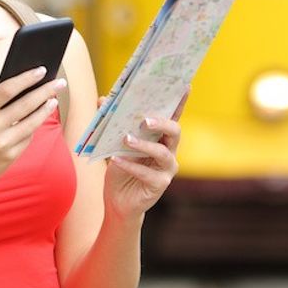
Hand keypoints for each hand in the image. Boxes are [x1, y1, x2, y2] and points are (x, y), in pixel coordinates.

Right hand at [0, 67, 67, 199]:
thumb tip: (23, 88)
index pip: (7, 89)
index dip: (26, 78)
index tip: (41, 70)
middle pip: (25, 104)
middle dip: (45, 91)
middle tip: (59, 82)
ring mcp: (1, 143)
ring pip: (32, 122)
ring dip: (46, 109)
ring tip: (53, 100)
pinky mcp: (10, 156)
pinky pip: (27, 137)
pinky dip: (33, 128)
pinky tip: (37, 120)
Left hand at [103, 88, 188, 220]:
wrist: (118, 201)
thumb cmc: (120, 168)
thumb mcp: (112, 143)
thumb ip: (111, 122)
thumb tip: (104, 98)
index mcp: (161, 137)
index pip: (172, 116)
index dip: (179, 102)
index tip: (184, 85)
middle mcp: (169, 151)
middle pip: (174, 131)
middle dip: (162, 123)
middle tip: (145, 120)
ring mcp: (167, 169)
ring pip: (162, 152)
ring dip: (144, 145)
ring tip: (126, 139)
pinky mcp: (160, 184)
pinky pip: (147, 173)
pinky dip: (130, 165)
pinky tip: (116, 159)